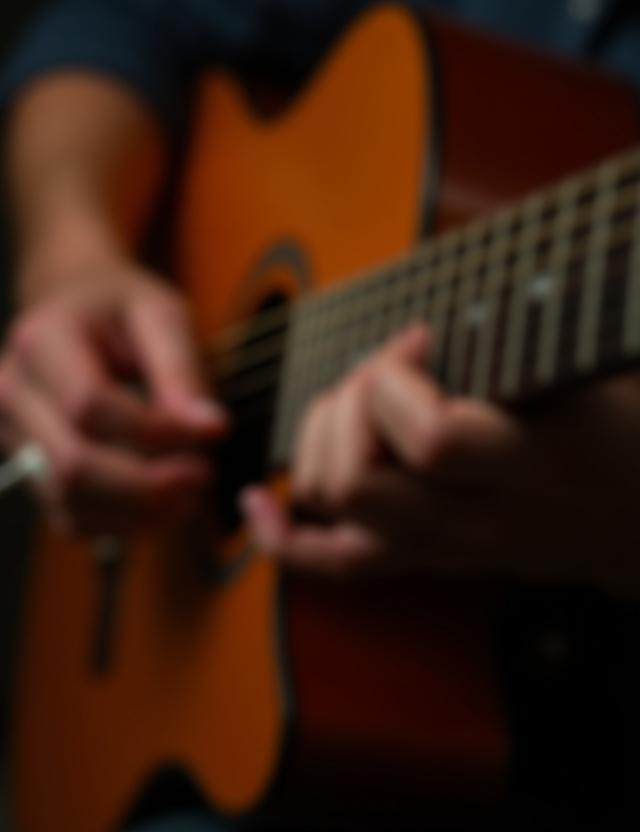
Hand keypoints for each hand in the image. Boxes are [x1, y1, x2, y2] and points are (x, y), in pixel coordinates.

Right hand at [0, 253, 226, 533]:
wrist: (74, 304)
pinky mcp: (28, 467)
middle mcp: (13, 391)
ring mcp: (13, 434)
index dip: (157, 432)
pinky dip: (120, 523)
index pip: (91, 406)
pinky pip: (70, 516)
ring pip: (70, 501)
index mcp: (42, 340)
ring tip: (191, 493)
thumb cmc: (119, 306)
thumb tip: (208, 427)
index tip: (213, 433)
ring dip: (139, 512)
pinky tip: (162, 506)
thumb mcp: (161, 314)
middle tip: (204, 476)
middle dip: (149, 485)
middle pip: (74, 464)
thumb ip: (182, 370)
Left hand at [241, 325, 639, 588]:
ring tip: (357, 405)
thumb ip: (511, 343)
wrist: (633, 519)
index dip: (398, 376)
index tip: (418, 340)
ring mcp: (439, 547)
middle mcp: (475, 520)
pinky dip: (282, 537)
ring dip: (319, 440)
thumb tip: (419, 323)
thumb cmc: (613, 432)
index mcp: (527, 466)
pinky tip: (257, 504)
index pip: (427, 440)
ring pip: (332, 508)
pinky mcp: (417, 558)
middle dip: (349, 404)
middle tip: (386, 373)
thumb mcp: (582, 375)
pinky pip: (331, 563)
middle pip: (354, 482)